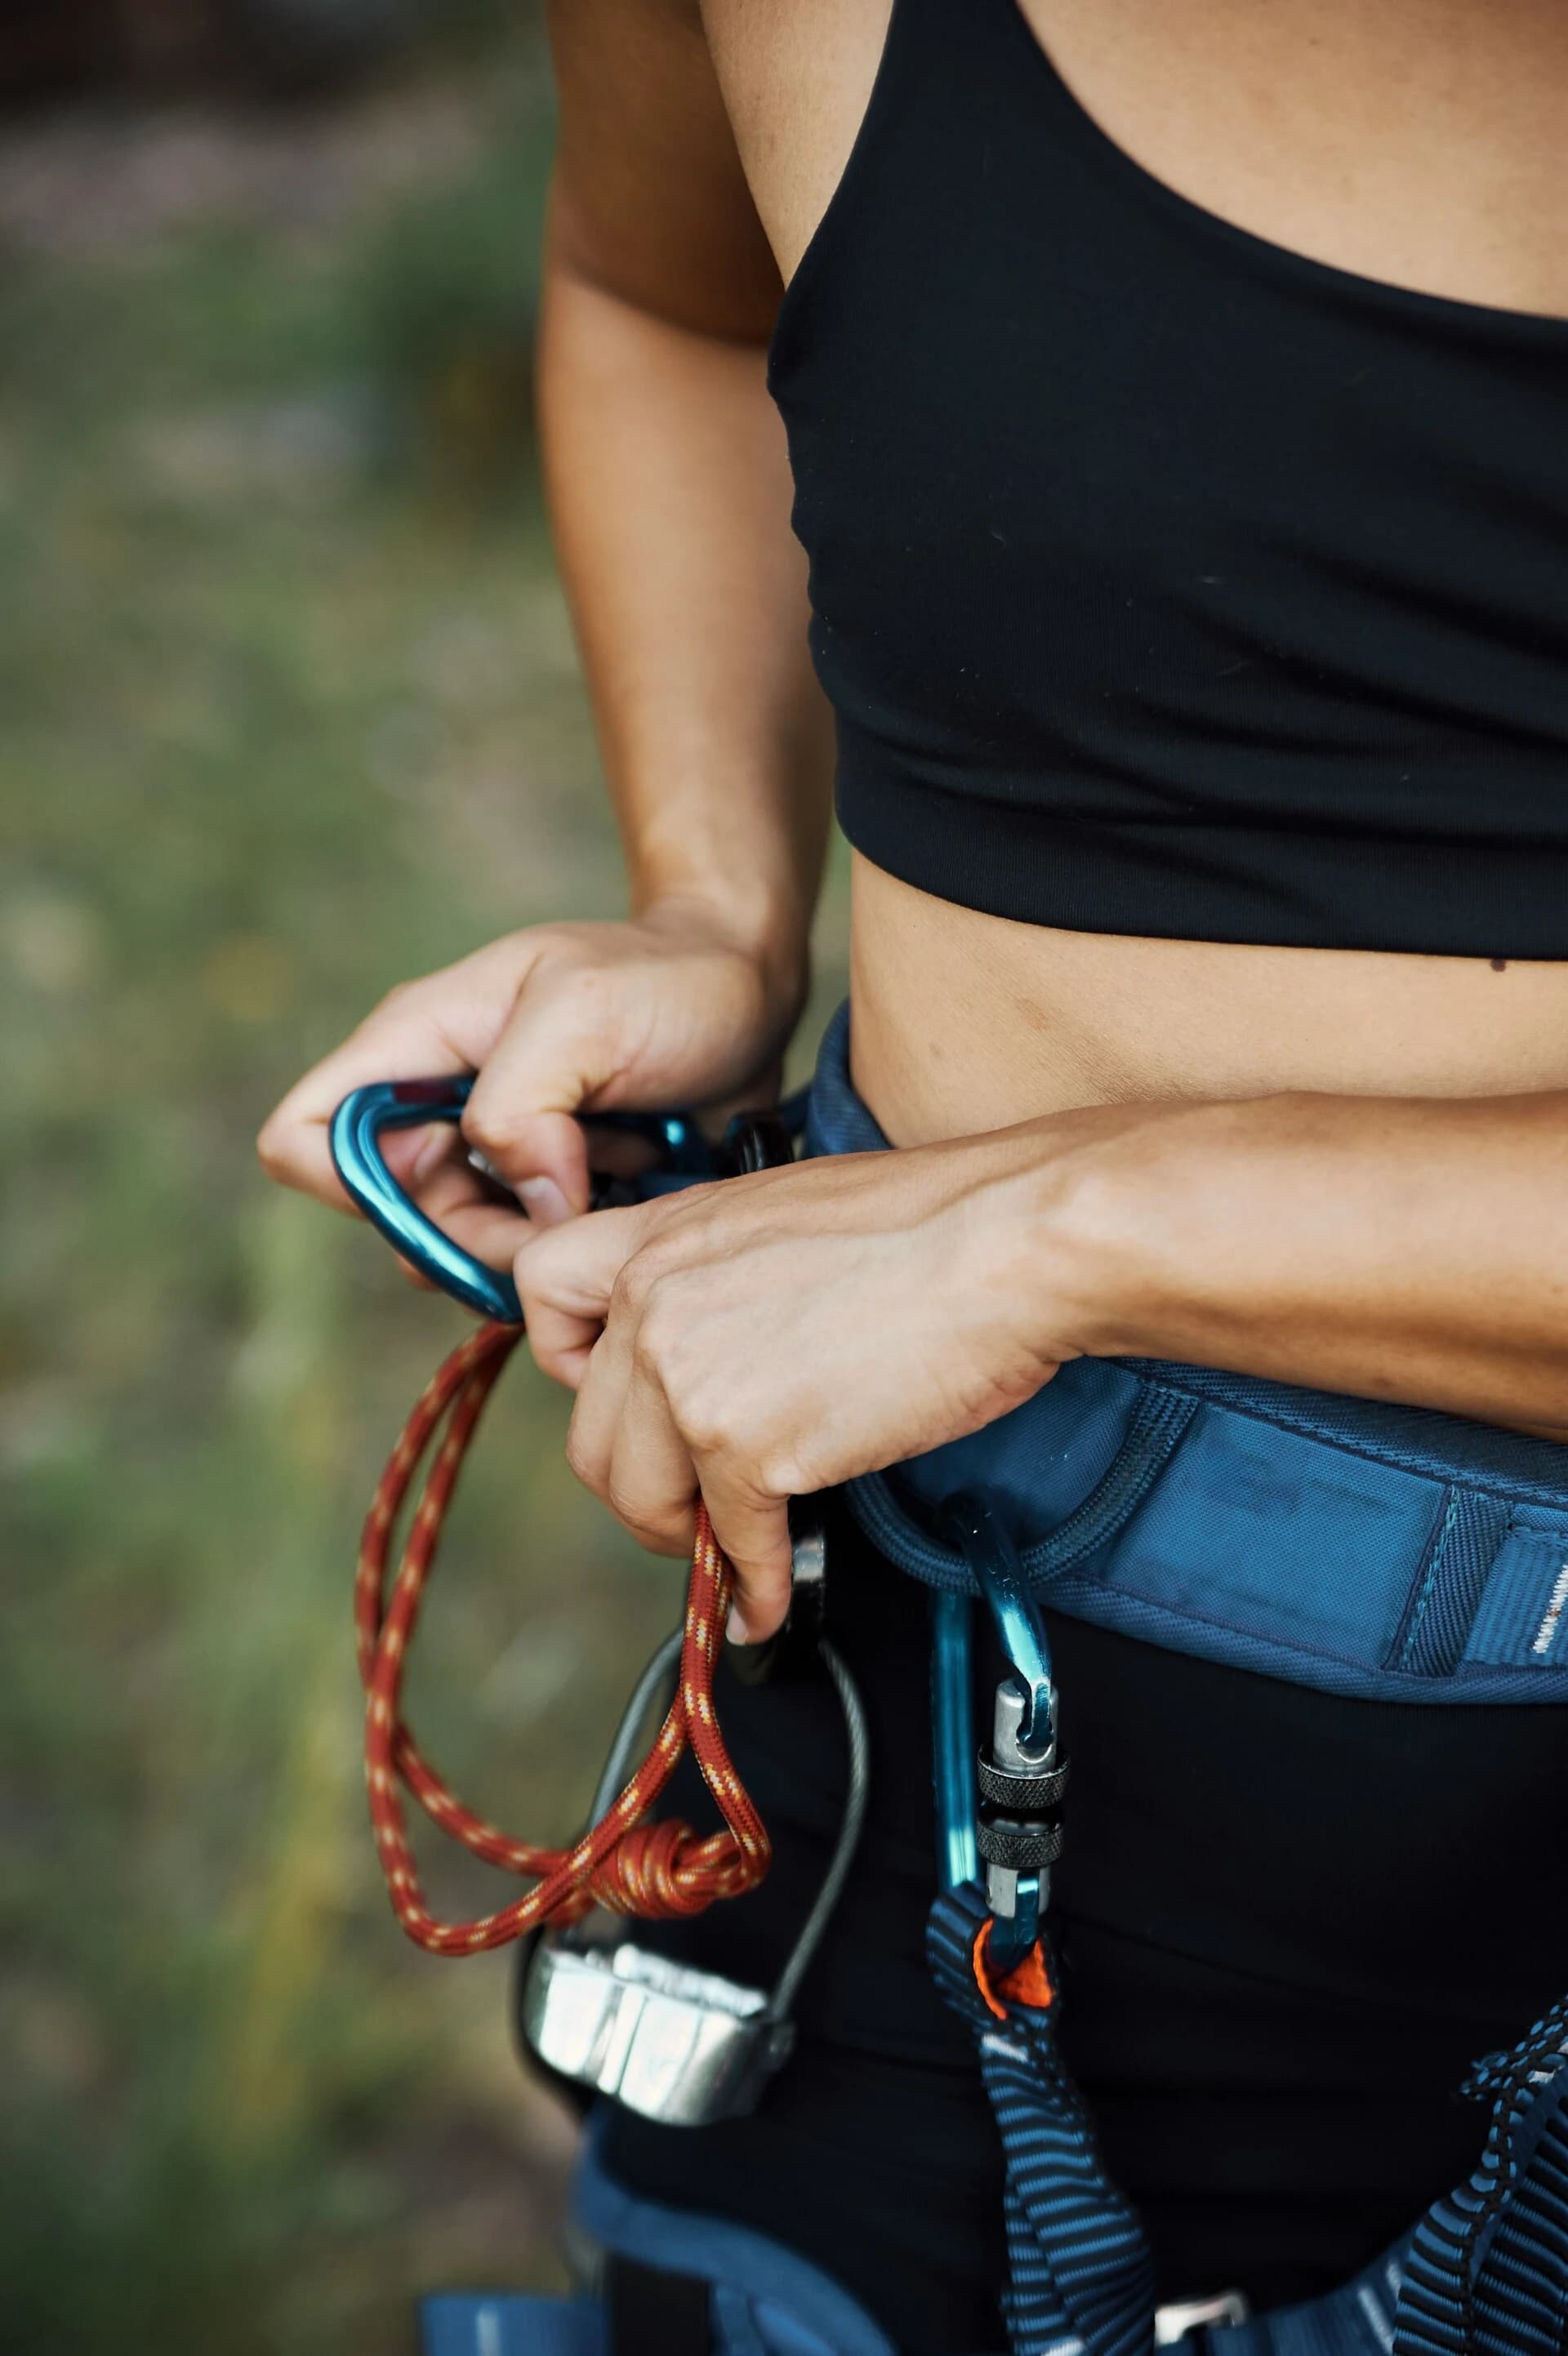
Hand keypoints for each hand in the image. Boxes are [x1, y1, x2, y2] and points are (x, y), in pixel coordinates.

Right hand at [256, 900, 805, 1274]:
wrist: (752, 990)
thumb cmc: (670, 978)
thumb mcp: (588, 1012)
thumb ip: (522, 1103)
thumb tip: (521, 1199)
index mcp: (417, 1043)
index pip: (304, 1136)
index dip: (356, 1182)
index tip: (451, 1171)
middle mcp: (440, 1105)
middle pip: (396, 1220)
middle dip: (475, 1236)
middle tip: (567, 1205)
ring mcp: (494, 1156)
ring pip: (463, 1250)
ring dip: (537, 1241)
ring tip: (611, 1174)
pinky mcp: (549, 1192)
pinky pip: (527, 1256)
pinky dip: (575, 1243)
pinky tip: (628, 1189)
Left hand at [513, 1137, 1093, 1639]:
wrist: (1004, 1242)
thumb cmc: (936, 1219)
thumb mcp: (787, 1213)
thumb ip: (728, 1272)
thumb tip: (733, 1341)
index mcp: (664, 1231)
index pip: (544, 1289)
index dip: (570, 1358)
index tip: (617, 1395)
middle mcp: (654, 1299)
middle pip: (589, 1430)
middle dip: (638, 1486)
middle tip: (686, 1506)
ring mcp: (690, 1376)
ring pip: (639, 1497)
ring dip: (683, 1540)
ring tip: (731, 1550)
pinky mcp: (746, 1446)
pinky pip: (731, 1542)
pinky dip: (754, 1585)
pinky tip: (770, 1600)